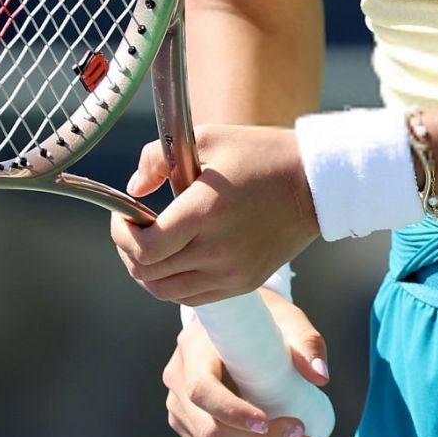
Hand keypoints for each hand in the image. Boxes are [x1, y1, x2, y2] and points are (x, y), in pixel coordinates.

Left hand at [110, 123, 318, 305]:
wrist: (315, 184)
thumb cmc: (260, 154)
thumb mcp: (208, 138)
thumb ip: (158, 158)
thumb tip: (132, 191)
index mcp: (205, 212)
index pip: (144, 248)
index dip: (122, 235)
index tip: (124, 216)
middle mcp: (217, 250)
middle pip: (148, 275)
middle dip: (129, 252)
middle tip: (132, 228)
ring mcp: (232, 273)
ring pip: (166, 292)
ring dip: (148, 272)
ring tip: (152, 245)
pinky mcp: (244, 283)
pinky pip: (193, 298)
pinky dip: (175, 283)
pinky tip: (178, 258)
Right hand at [164, 289, 329, 436]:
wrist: (237, 324)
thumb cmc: (262, 320)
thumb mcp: (286, 320)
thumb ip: (305, 342)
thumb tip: (321, 376)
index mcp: (192, 349)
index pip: (202, 391)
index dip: (233, 413)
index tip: (269, 422)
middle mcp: (177, 380)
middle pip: (210, 430)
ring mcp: (180, 408)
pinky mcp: (191, 427)